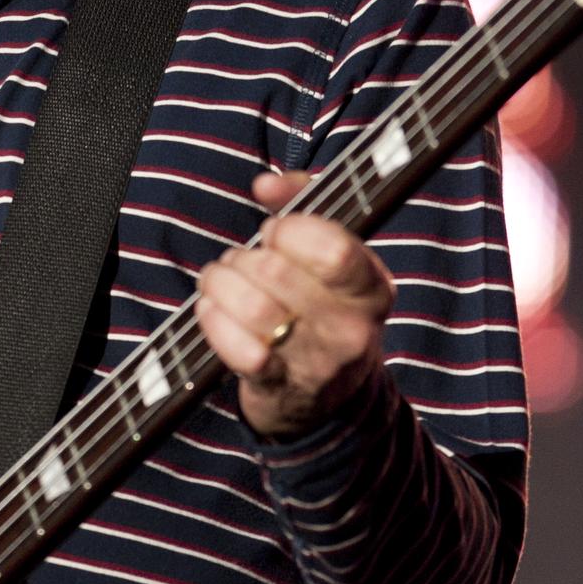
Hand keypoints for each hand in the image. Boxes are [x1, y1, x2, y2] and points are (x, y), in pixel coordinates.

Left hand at [195, 171, 394, 437]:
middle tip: (239, 259)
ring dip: (222, 283)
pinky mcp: (280, 389)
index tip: (274, 231)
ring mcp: (318, 363)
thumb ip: (303, 198)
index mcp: (372, 288)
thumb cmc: (323, 304)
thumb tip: (265, 186)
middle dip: (244, 257)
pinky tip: (210, 308)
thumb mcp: (333, 249)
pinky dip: (214, 321)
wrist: (329, 397)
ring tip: (218, 279)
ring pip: (254, 308)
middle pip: (278, 273)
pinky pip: (239, 349)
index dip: (291, 231)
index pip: (335, 251)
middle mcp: (352, 329)